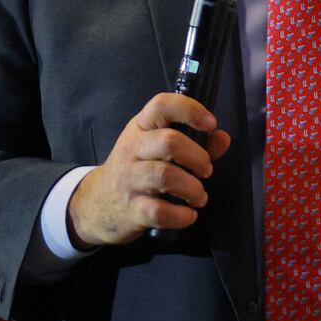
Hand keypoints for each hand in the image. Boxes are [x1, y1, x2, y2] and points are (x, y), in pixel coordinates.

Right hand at [67, 92, 231, 247]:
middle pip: (169, 142)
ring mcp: (129, 179)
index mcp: (141, 127)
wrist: (98, 203)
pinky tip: (188, 215)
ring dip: (192, 188)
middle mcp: (132, 149)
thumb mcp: (157, 148)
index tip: (210, 124)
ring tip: (198, 196)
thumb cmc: (136, 169)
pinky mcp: (131, 208)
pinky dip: (181, 216)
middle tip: (206, 170)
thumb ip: (195, 142)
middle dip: (197, 157)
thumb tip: (222, 138)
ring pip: (165, 176)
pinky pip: (160, 212)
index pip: (161, 105)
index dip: (190, 110)